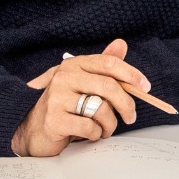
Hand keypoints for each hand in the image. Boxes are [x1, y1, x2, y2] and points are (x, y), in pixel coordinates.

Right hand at [10, 39, 149, 156]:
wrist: (33, 129)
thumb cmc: (64, 105)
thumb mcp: (83, 82)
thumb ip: (103, 66)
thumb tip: (121, 44)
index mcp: (73, 64)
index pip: (109, 63)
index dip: (131, 74)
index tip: (145, 87)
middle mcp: (64, 77)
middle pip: (109, 87)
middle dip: (126, 104)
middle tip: (131, 117)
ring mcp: (57, 98)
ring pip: (101, 109)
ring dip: (109, 124)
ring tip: (104, 129)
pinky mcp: (54, 120)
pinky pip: (90, 127)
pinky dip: (95, 134)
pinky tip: (89, 134)